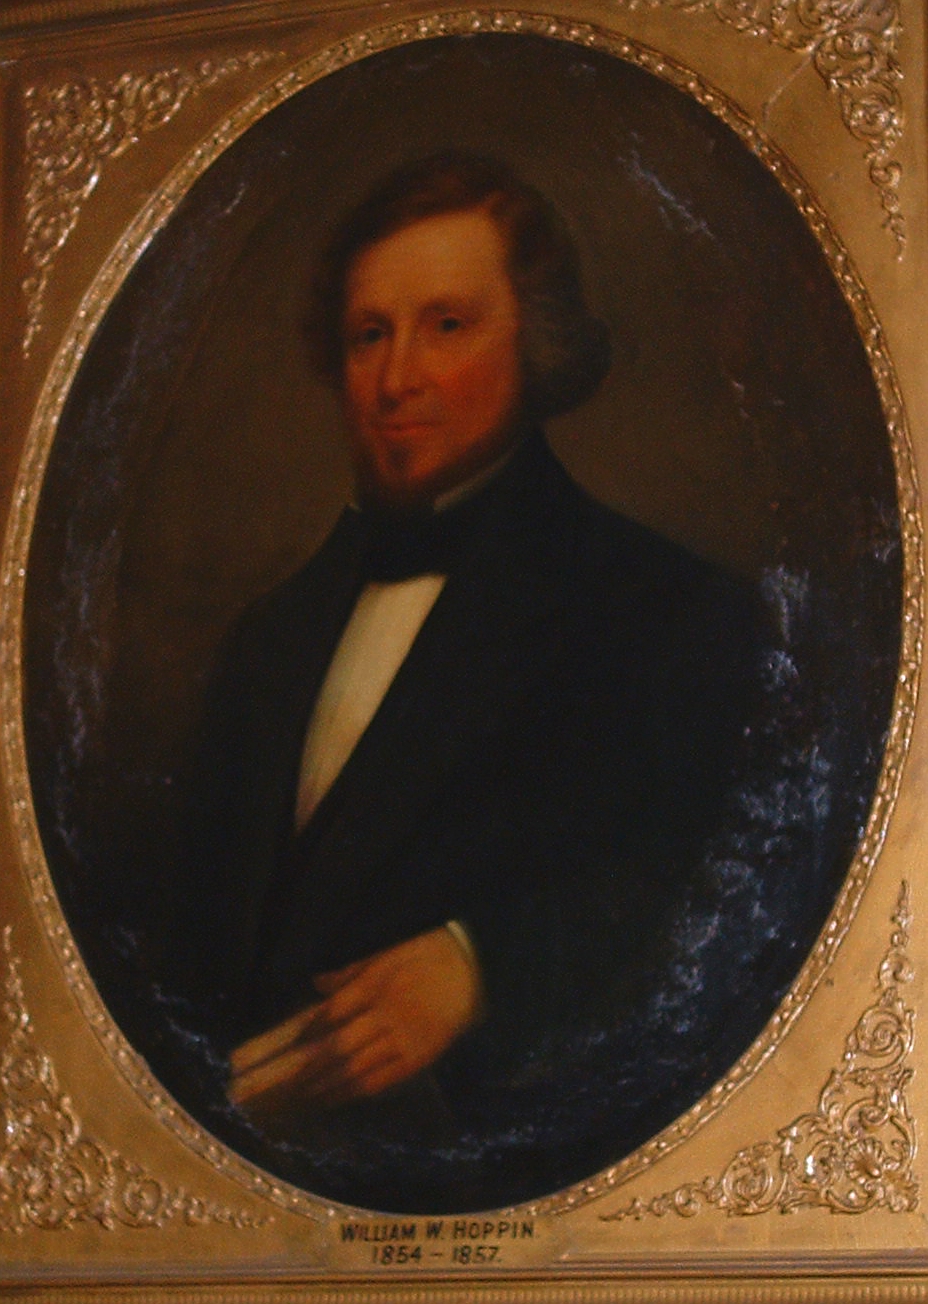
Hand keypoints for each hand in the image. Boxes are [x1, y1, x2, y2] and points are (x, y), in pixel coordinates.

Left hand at [227, 926, 481, 1123]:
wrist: (481, 964)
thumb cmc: (430, 950)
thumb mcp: (389, 949)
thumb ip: (352, 968)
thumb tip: (317, 984)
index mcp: (375, 985)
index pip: (324, 1018)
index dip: (291, 1038)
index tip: (262, 1054)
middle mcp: (385, 1016)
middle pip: (331, 1050)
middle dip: (293, 1073)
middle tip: (259, 1092)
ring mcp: (404, 1039)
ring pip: (354, 1070)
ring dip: (317, 1089)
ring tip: (285, 1103)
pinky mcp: (421, 1056)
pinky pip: (383, 1079)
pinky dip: (354, 1092)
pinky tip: (330, 1099)